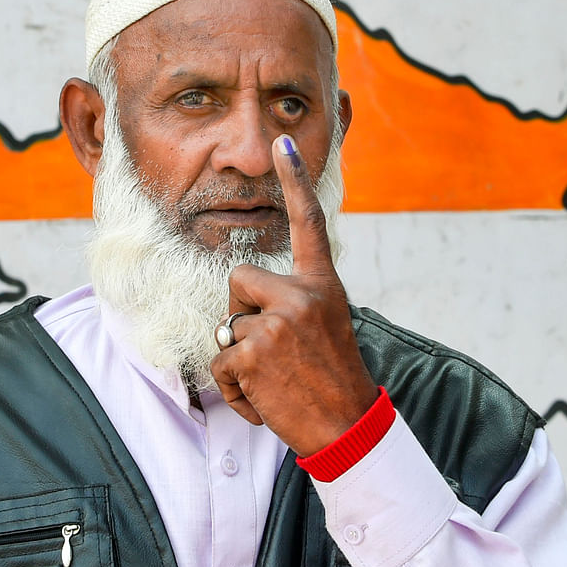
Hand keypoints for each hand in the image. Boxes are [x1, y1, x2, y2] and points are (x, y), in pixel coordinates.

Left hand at [209, 135, 379, 456]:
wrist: (346, 424)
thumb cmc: (332, 378)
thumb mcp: (326, 324)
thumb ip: (295, 301)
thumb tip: (244, 298)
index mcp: (322, 284)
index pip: (308, 222)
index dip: (294, 180)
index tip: (282, 142)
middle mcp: (301, 294)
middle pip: (239, 280)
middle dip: (241, 314)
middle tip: (273, 349)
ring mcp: (276, 321)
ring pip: (228, 326)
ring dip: (241, 359)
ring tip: (277, 380)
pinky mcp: (253, 351)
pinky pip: (220, 361)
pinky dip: (235, 388)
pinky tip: (265, 398)